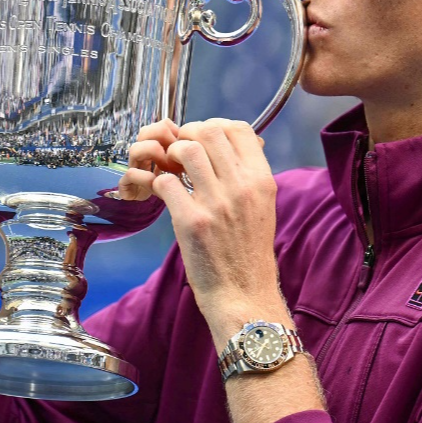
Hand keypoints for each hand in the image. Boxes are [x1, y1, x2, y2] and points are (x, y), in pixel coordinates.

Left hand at [143, 119, 280, 314]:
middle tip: (181, 154)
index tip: (204, 140)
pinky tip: (165, 195)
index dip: (215, 127)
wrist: (244, 296)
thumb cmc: (249, 254)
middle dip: (189, 136)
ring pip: (185, 150)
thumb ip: (248, 177)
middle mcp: (242, 187)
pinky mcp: (191, 222)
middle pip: (209, 132)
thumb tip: (228, 147)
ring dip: (171, 156)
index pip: (239, 129)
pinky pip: (166, 182)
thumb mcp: (262, 208)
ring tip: (172, 172)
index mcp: (262, 181)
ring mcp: (216, 203)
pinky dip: (159, 184)